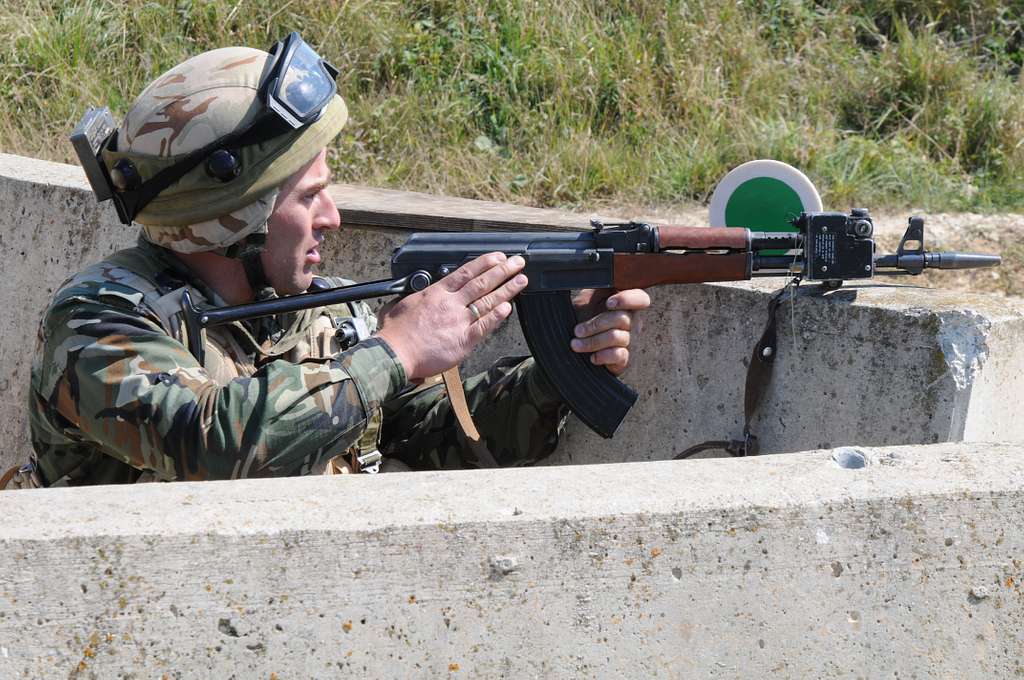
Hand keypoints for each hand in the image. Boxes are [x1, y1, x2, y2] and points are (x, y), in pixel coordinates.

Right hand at [376, 252, 526, 380]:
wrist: (394, 353)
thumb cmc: (395, 333)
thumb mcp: (402, 305)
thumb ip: (416, 298)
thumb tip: (416, 295)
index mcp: (437, 293)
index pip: (465, 273)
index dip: (484, 263)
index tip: (498, 256)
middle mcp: (451, 304)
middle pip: (482, 283)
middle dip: (502, 271)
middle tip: (518, 262)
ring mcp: (459, 321)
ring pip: (487, 301)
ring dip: (507, 289)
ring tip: (521, 280)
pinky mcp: (463, 340)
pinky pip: (484, 326)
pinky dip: (497, 316)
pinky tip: (508, 307)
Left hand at [570, 288, 650, 375]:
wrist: (573, 345)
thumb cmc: (583, 318)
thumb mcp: (586, 299)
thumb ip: (596, 287)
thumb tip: (595, 272)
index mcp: (625, 304)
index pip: (641, 298)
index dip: (628, 299)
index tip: (609, 303)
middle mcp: (632, 322)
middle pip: (622, 319)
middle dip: (595, 325)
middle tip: (577, 331)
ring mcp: (630, 341)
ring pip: (617, 337)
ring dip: (592, 342)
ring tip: (575, 344)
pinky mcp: (625, 359)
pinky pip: (620, 355)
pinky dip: (603, 356)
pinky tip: (592, 357)